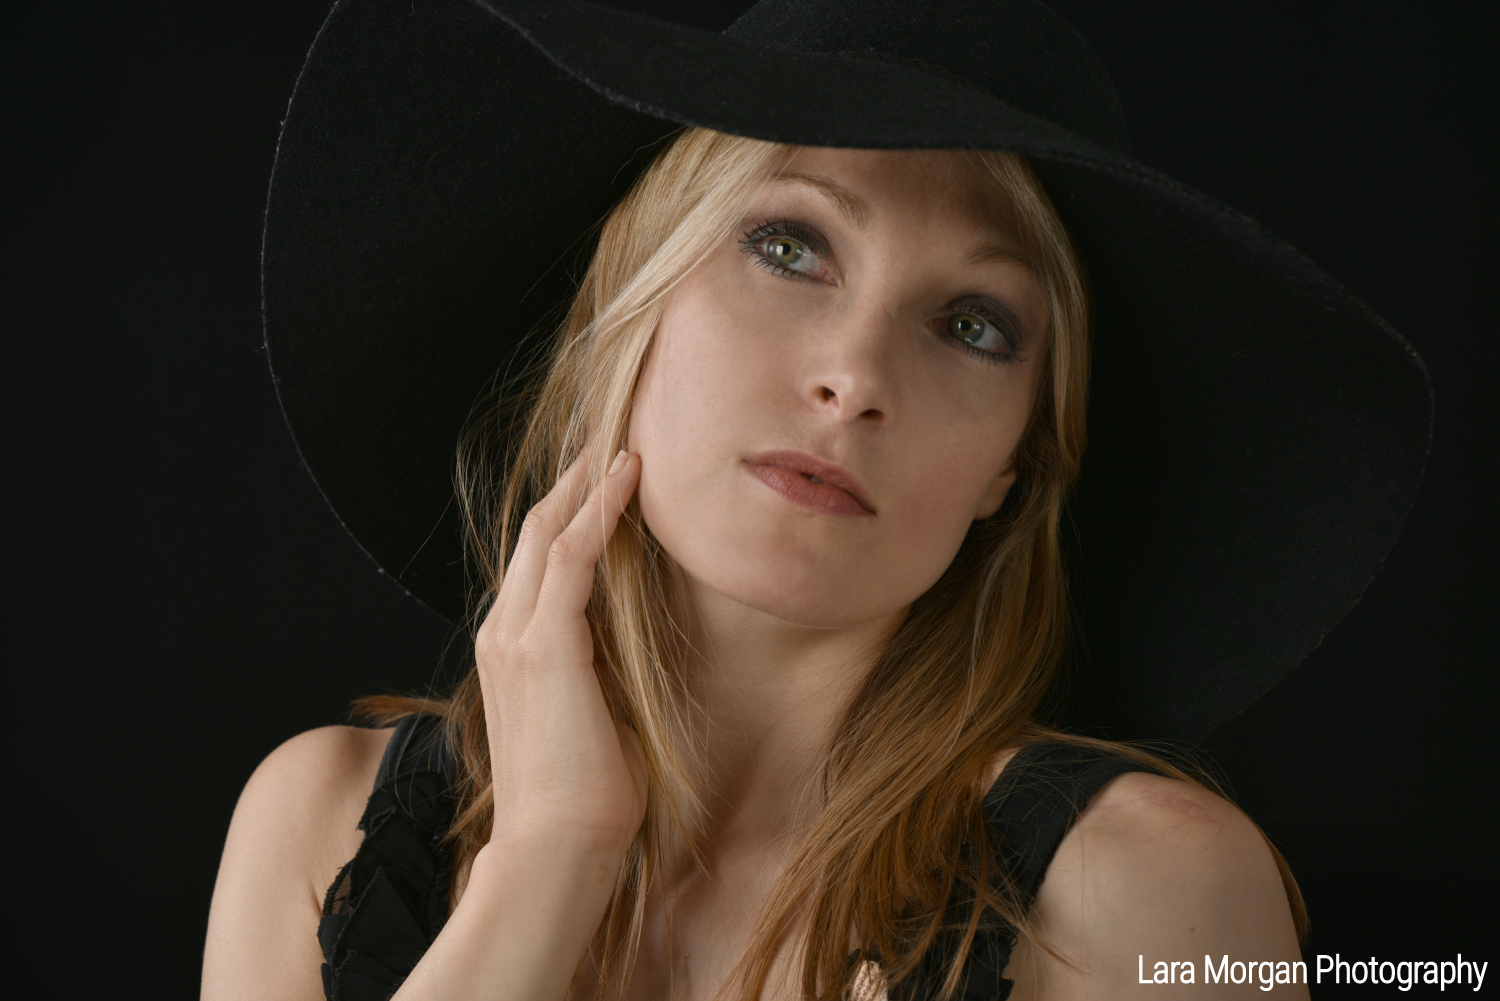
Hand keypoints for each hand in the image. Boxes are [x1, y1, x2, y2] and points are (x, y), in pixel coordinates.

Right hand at [475, 448, 646, 857]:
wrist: (557, 848)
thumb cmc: (582, 797)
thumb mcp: (586, 715)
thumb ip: (592, 671)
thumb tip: (621, 648)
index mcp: (510, 650)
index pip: (536, 561)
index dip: (568, 512)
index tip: (602, 475)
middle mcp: (502, 632)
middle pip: (534, 531)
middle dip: (573, 480)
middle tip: (610, 435)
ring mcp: (516, 636)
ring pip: (548, 532)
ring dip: (587, 481)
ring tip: (623, 441)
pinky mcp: (545, 644)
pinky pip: (572, 554)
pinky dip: (600, 510)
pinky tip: (628, 476)